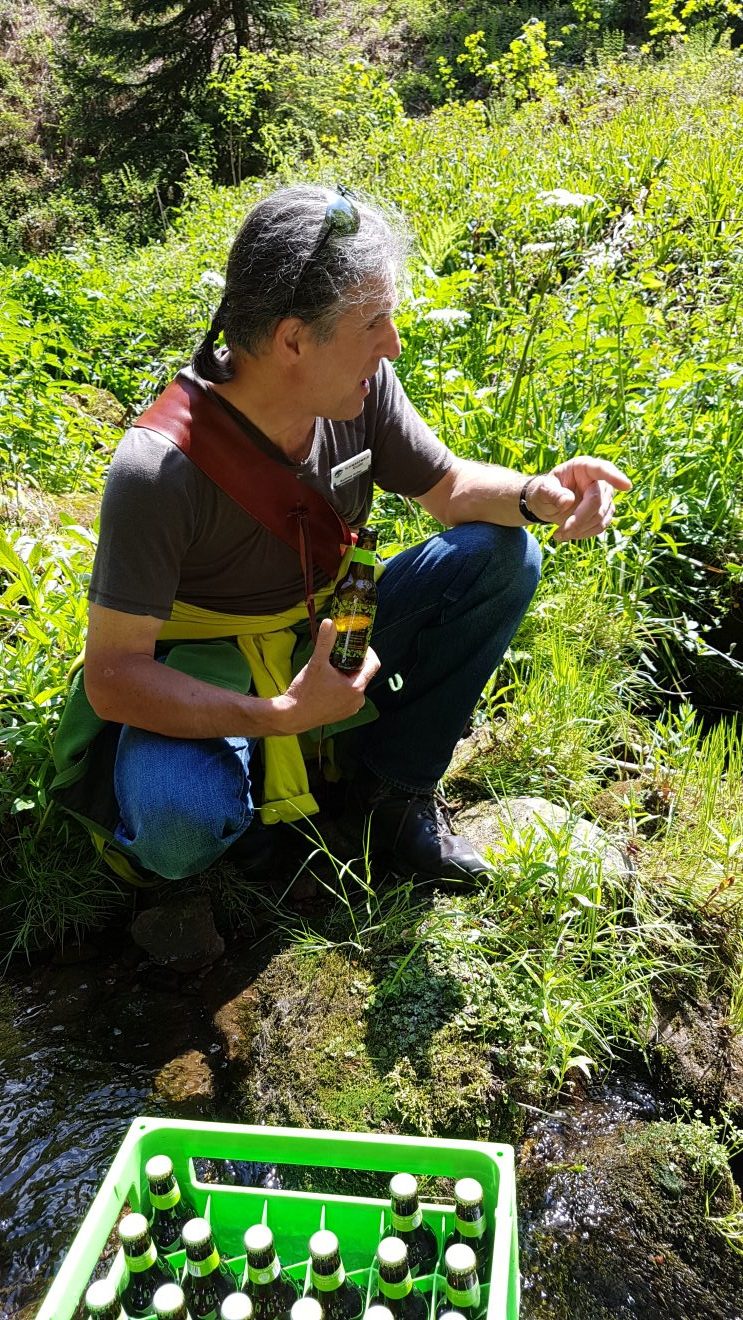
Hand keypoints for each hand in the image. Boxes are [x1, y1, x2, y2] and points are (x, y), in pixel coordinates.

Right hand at [275, 618, 379, 734]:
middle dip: (352, 662)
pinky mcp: (343, 714)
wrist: (293, 716)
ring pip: (354, 684)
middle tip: (338, 654)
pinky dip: (341, 686)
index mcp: (356, 688)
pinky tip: (327, 683)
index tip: (355, 644)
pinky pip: (348, 695)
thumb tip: (329, 622)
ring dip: (346, 674)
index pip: (373, 664)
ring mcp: (351, 708)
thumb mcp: (316, 663)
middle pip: (363, 674)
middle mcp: (358, 700)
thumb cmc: (306, 692)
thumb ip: (325, 642)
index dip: (367, 651)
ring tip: (330, 668)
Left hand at [524, 456, 631, 541]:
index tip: (626, 485)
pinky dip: (585, 533)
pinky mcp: (606, 512)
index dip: (614, 477)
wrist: (549, 502)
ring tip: (559, 535)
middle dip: (578, 520)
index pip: (601, 470)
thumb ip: (552, 493)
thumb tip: (567, 501)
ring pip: (600, 517)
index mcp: (584, 467)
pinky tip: (570, 534)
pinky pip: (600, 526)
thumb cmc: (546, 491)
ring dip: (580, 530)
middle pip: (597, 502)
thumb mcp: (543, 489)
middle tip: (558, 533)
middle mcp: (599, 480)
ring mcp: (605, 496)